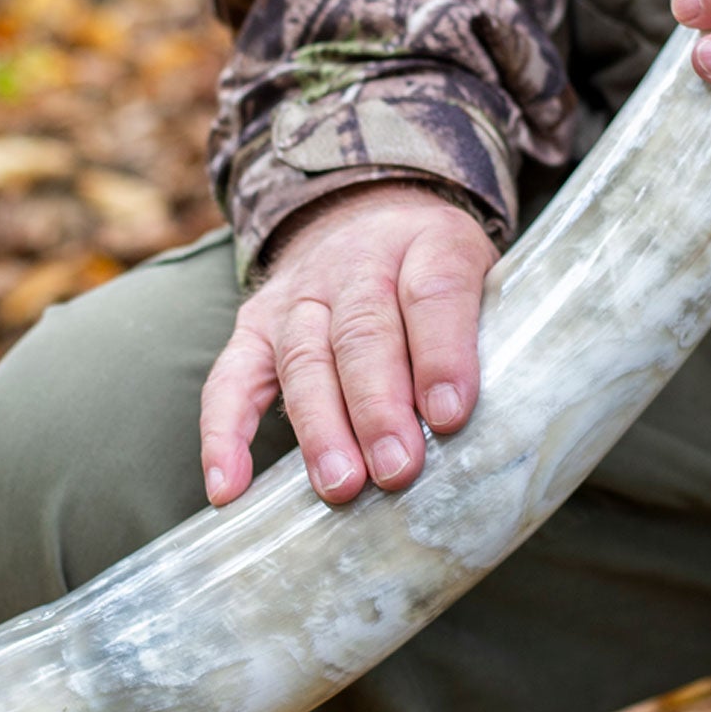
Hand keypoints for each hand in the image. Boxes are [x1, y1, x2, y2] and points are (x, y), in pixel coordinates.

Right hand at [200, 183, 497, 505]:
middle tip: (398, 467)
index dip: (441, 353)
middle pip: (363, 332)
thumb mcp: (486, 279)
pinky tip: (229, 487)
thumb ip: (487, 336)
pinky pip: (231, 379)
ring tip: (341, 484)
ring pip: (304, 359)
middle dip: (379, 407)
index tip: (449, 414)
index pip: (434, 291)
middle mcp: (358, 262)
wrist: (373, 224)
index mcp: (431, 243)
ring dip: (321, 428)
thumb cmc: (442, 276)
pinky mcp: (255, 327)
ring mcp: (300, 294)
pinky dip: (223, 434)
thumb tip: (481, 429)